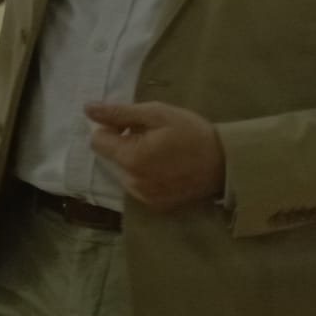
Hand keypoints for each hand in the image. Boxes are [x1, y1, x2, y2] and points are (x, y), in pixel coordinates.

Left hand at [85, 101, 225, 210]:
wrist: (228, 163)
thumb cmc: (192, 133)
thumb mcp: (157, 114)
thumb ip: (119, 113)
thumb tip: (87, 109)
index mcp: (131, 159)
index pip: (97, 141)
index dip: (111, 128)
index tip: (133, 124)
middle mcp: (133, 183)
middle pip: (112, 157)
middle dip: (125, 144)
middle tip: (155, 137)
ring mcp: (145, 197)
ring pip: (124, 171)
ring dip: (136, 160)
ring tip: (164, 152)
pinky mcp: (157, 206)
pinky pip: (139, 185)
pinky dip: (146, 175)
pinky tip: (168, 167)